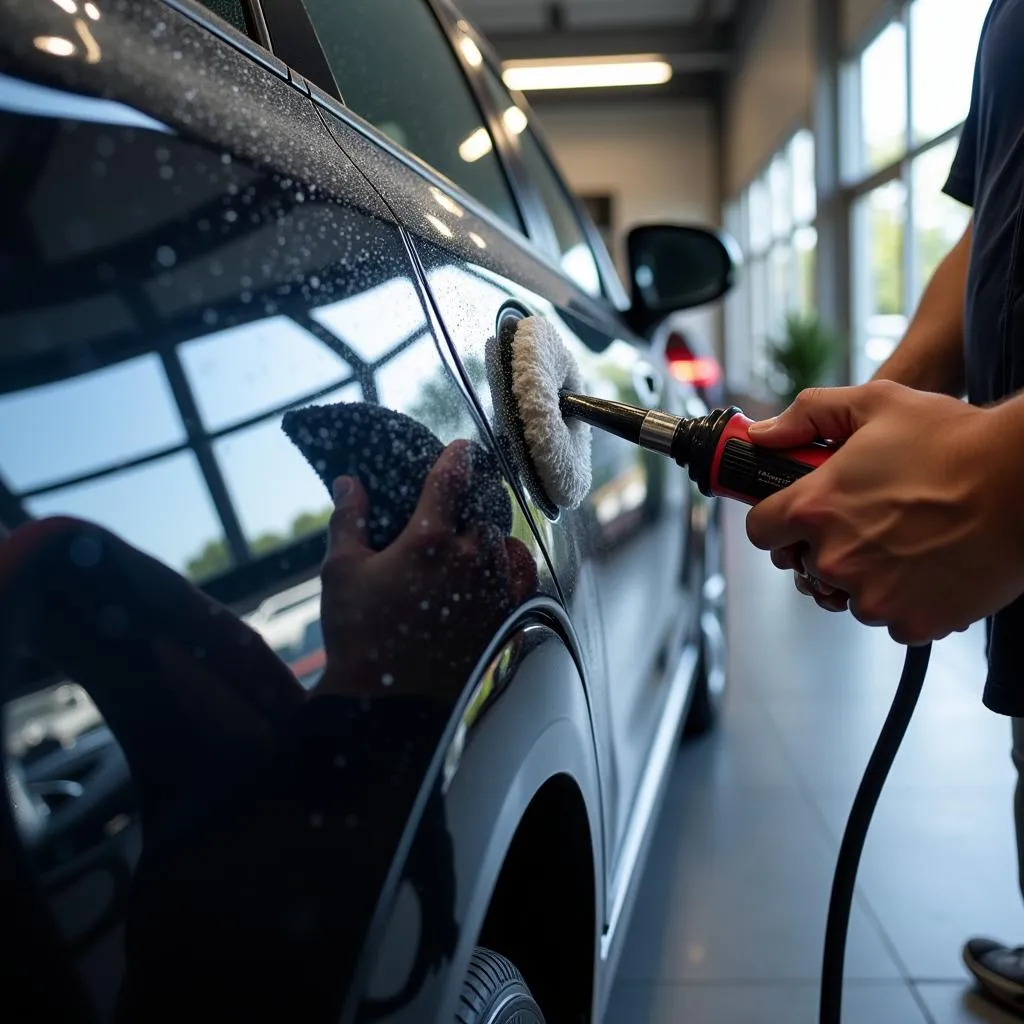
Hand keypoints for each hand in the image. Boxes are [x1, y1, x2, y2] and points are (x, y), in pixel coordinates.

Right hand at [313, 440, 537, 698]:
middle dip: (469, 504)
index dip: (458, 455)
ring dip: (488, 537)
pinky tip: (493, 570)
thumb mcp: (341, 571)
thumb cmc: (358, 636)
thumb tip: (350, 482)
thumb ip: (349, 519)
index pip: (454, 477)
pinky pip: (522, 576)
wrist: (387, 704)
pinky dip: (510, 566)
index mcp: (430, 539)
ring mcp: (494, 589)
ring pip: (505, 542)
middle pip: (484, 509)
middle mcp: (471, 558)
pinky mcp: (506, 617)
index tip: (461, 449)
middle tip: (454, 509)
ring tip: (467, 545)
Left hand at [744, 381, 1023, 644]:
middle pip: (805, 565)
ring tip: (906, 539)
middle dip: (826, 546)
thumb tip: (764, 434)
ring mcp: (873, 597)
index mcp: (815, 508)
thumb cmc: (953, 439)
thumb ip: (808, 415)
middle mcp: (835, 559)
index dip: (776, 521)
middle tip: (866, 522)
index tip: (795, 517)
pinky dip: (905, 599)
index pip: (761, 531)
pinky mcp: (912, 623)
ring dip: (866, 575)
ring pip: (848, 594)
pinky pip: (891, 618)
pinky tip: (930, 564)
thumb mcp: (875, 403)